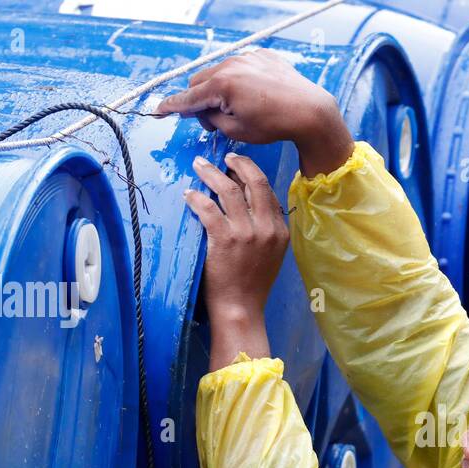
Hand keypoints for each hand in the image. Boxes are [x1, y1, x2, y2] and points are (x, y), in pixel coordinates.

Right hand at [156, 49, 354, 176]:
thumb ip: (210, 119)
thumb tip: (202, 111)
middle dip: (201, 100)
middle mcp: (230, 64)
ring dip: (220, 89)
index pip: (187, 97)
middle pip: (199, 81)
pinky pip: (240, 65)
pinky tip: (257, 95)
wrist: (309, 111)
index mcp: (221, 85)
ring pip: (219, 72)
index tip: (158, 111)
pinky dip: (240, 80)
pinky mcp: (261, 55)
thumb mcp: (235, 131)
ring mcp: (246, 57)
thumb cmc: (274, 125)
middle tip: (216, 120)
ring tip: (240, 107)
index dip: (171, 107)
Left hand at [185, 153, 286, 368]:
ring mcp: (246, 233)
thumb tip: (248, 203)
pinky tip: (188, 194)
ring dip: (211, 173)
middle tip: (224, 157)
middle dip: (238, 163)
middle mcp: (266, 228)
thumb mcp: (271, 255)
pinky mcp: (224, 240)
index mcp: (280, 231)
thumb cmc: (251, 285)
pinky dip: (196, 197)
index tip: (237, 166)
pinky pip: (208, 208)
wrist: (240, 308)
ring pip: (228, 189)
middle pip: (254, 182)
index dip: (251, 173)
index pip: (267, 191)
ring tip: (199, 166)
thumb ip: (266, 229)